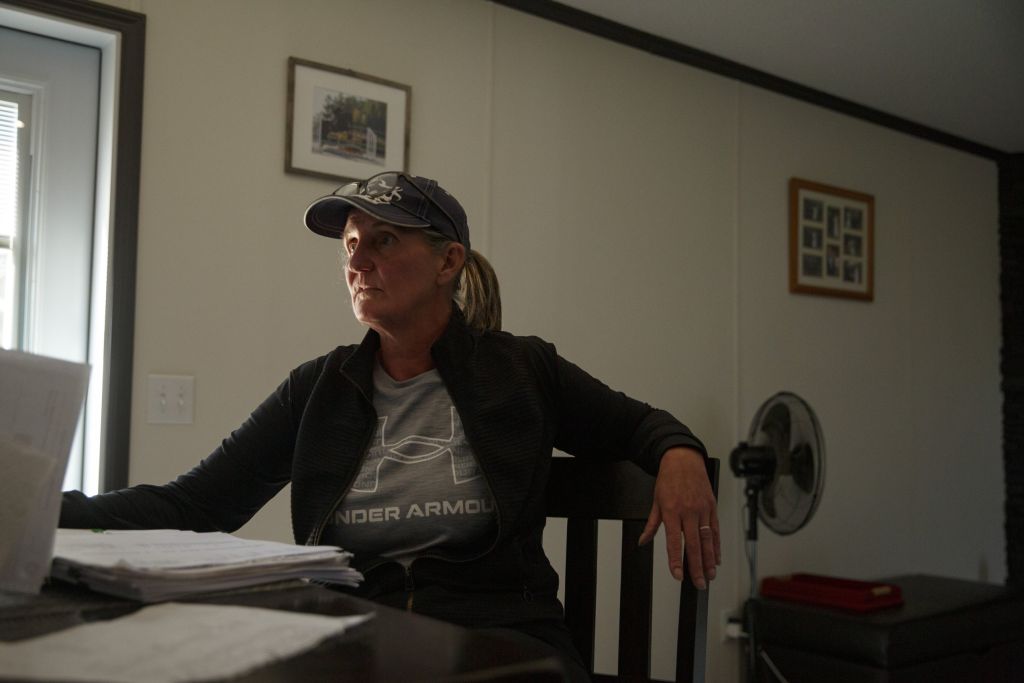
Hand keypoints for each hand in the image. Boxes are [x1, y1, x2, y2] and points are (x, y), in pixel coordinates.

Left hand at [637, 447, 720, 588]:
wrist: (683, 459)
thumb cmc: (668, 480)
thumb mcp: (655, 502)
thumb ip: (651, 525)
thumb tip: (643, 542)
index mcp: (671, 512)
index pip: (674, 542)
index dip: (676, 561)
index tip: (678, 575)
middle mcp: (688, 512)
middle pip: (694, 545)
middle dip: (697, 566)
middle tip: (699, 583)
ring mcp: (702, 509)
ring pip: (708, 540)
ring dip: (710, 560)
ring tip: (710, 575)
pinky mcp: (712, 507)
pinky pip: (716, 530)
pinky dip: (717, 546)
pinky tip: (717, 558)